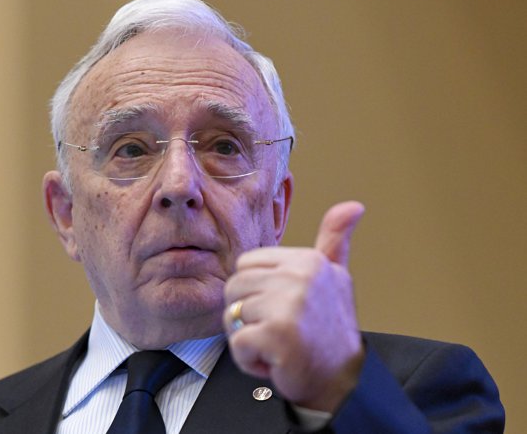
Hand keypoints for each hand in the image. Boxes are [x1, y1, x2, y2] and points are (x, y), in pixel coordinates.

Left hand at [223, 201, 365, 411]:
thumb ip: (335, 240)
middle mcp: (300, 277)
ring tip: (277, 344)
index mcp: (307, 260)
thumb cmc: (330, 328)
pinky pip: (237, 343)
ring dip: (248, 338)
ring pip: (232, 315)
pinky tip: (275, 361)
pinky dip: (249, 359)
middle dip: (247, 314)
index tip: (281, 308)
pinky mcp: (277, 335)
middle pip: (233, 288)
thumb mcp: (335, 277)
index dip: (255, 292)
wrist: (342, 380)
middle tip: (276, 329)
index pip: (246, 265)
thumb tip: (353, 205)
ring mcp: (288, 305)